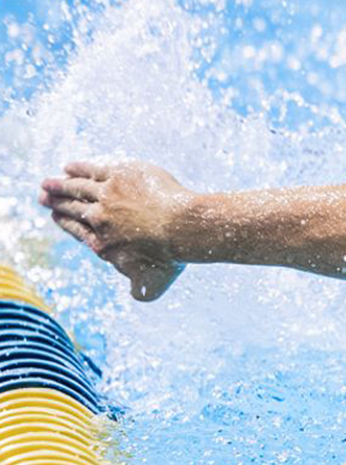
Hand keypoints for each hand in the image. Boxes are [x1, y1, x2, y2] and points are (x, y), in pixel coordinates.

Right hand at [39, 161, 192, 300]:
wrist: (183, 228)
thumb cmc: (170, 257)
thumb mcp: (153, 283)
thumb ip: (141, 291)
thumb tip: (137, 296)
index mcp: (102, 244)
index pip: (77, 229)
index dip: (64, 222)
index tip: (55, 216)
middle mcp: (99, 219)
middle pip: (72, 208)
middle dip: (55, 202)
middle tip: (43, 196)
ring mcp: (108, 196)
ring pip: (77, 188)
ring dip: (59, 185)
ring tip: (47, 183)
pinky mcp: (119, 175)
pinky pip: (92, 171)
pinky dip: (78, 169)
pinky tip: (69, 167)